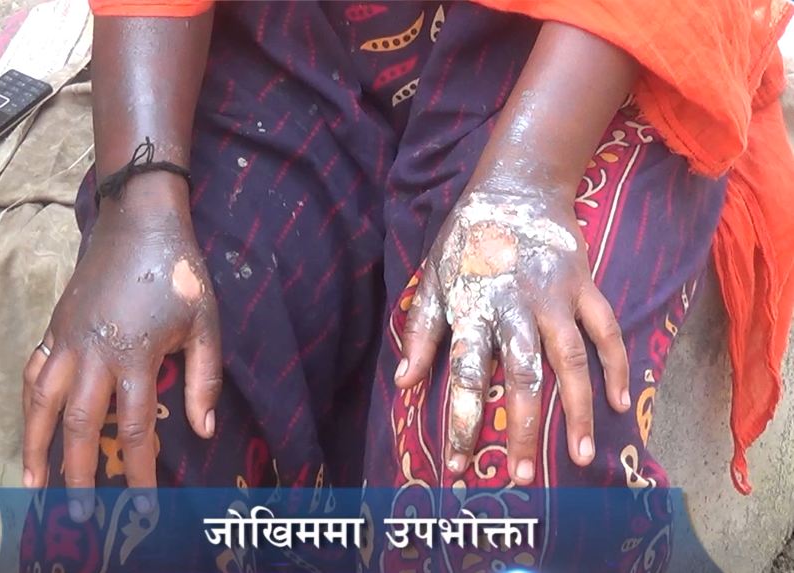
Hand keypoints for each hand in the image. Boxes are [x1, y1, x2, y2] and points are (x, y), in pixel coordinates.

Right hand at [21, 177, 220, 520]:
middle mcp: (93, 354)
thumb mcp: (205, 324)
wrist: (140, 221)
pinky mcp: (56, 325)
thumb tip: (204, 432)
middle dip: (78, 472)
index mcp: (134, 357)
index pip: (133, 429)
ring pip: (41, 403)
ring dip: (35, 445)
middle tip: (79, 513)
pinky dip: (27, 402)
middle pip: (79, 426)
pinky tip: (28, 424)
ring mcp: (68, 340)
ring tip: (32, 483)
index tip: (142, 506)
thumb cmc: (179, 272)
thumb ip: (205, 379)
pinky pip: (32, 371)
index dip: (137, 471)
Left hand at [395, 185, 629, 484]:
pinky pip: (606, 331)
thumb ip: (420, 331)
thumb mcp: (432, 279)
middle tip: (519, 477)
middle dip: (520, 430)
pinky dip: (618, 366)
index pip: (466, 375)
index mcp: (473, 308)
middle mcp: (515, 307)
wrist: (516, 190)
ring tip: (579, 457)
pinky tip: (622, 405)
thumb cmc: (466, 240)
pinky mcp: (584, 286)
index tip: (458, 466)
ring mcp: (555, 297)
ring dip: (576, 410)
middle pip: (522, 376)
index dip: (461, 422)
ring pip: (570, 361)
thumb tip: (404, 382)